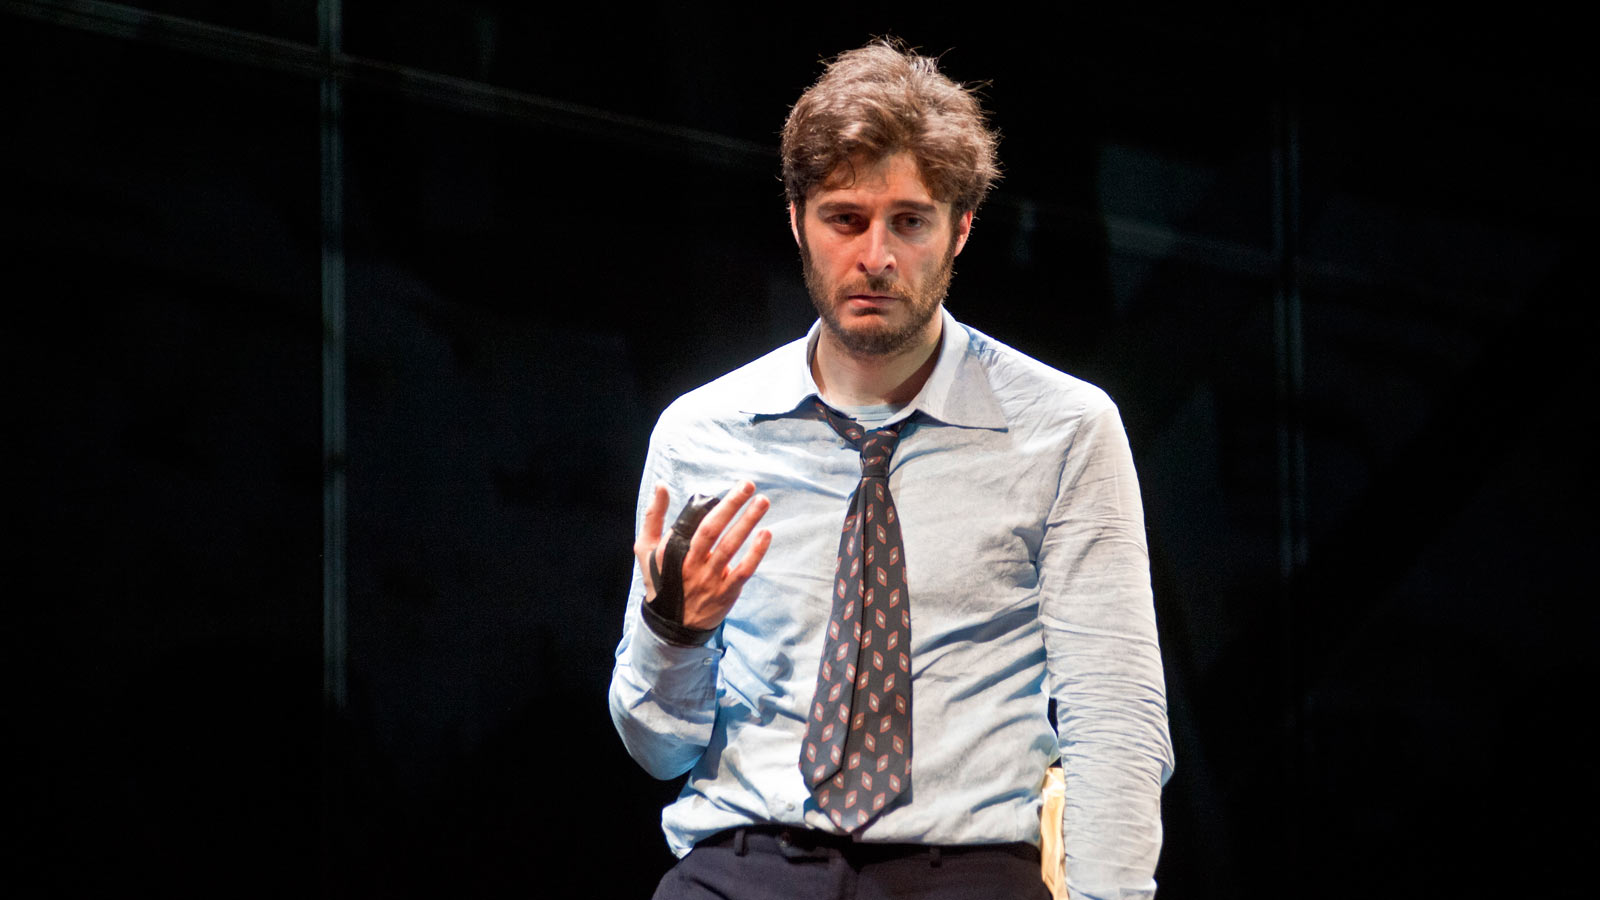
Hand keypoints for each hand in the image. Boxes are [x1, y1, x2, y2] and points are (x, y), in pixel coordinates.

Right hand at [633, 481, 771, 629]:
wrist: (670, 624)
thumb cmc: (660, 579)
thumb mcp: (646, 549)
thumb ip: (653, 517)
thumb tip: (662, 485)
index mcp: (673, 551)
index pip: (693, 524)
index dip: (713, 506)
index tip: (732, 488)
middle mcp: (691, 564)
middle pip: (712, 530)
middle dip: (731, 505)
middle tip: (748, 485)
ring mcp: (709, 580)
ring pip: (729, 547)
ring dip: (747, 522)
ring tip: (762, 502)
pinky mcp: (726, 593)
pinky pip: (743, 571)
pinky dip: (755, 553)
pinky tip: (766, 534)